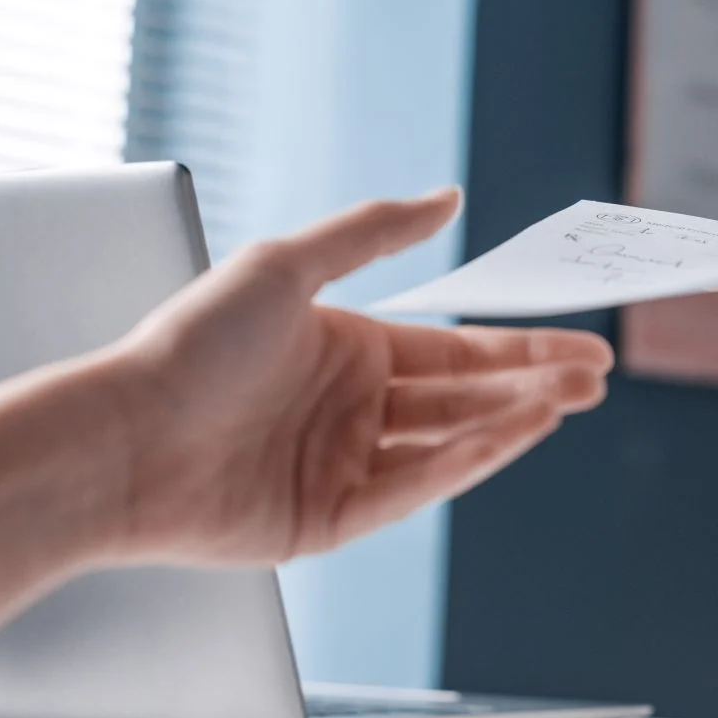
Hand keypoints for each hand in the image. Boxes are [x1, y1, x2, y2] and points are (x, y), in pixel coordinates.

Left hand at [109, 189, 614, 562]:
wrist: (121, 437)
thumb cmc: (190, 345)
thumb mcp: (286, 263)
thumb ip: (374, 230)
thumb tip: (448, 196)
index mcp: (350, 350)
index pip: (457, 350)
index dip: (523, 348)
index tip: (583, 347)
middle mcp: (354, 408)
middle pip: (465, 397)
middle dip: (533, 386)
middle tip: (596, 379)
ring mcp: (344, 466)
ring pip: (448, 444)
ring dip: (508, 424)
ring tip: (565, 404)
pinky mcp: (328, 521)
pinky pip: (409, 490)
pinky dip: (459, 466)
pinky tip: (503, 441)